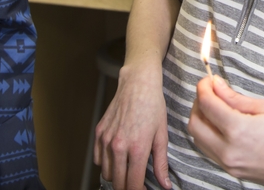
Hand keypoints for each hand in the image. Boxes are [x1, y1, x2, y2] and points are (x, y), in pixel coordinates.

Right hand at [94, 65, 171, 189]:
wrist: (137, 84)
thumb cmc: (153, 106)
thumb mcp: (161, 135)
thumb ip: (161, 163)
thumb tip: (165, 184)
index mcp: (137, 149)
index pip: (133, 184)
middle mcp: (118, 147)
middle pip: (118, 182)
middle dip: (127, 187)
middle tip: (137, 183)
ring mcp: (106, 140)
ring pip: (106, 173)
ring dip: (116, 176)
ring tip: (127, 170)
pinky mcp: (99, 133)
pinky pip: (98, 159)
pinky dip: (105, 163)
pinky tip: (116, 158)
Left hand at [188, 76, 263, 188]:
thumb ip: (237, 99)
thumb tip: (217, 87)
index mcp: (238, 131)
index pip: (206, 104)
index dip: (204, 87)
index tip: (209, 79)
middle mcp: (230, 152)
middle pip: (195, 125)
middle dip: (198, 104)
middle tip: (211, 91)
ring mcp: (232, 166)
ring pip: (200, 141)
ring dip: (203, 121)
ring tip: (219, 107)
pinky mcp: (237, 174)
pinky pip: (212, 153)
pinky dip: (211, 136)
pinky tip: (226, 125)